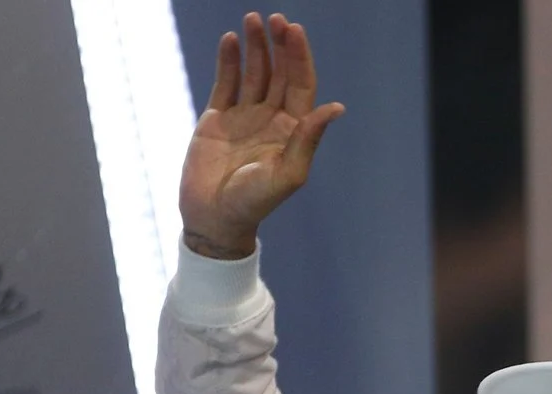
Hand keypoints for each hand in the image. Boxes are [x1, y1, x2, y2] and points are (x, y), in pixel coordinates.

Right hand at [179, 12, 344, 259]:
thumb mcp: (287, 174)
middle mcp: (272, 119)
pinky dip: (228, 61)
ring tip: (252, 20)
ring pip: (254, 73)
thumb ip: (308, 139)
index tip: (294, 31)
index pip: (301, 85)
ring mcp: (245, 116)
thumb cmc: (254, 202)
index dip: (299, 58)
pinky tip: (230, 40)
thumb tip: (336, 107)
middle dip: (279, 46)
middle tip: (276, 19)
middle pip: (280, 74)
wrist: (215, 216)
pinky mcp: (218, 118)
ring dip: (255, 47)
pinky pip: (226, 83)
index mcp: (293, 131)